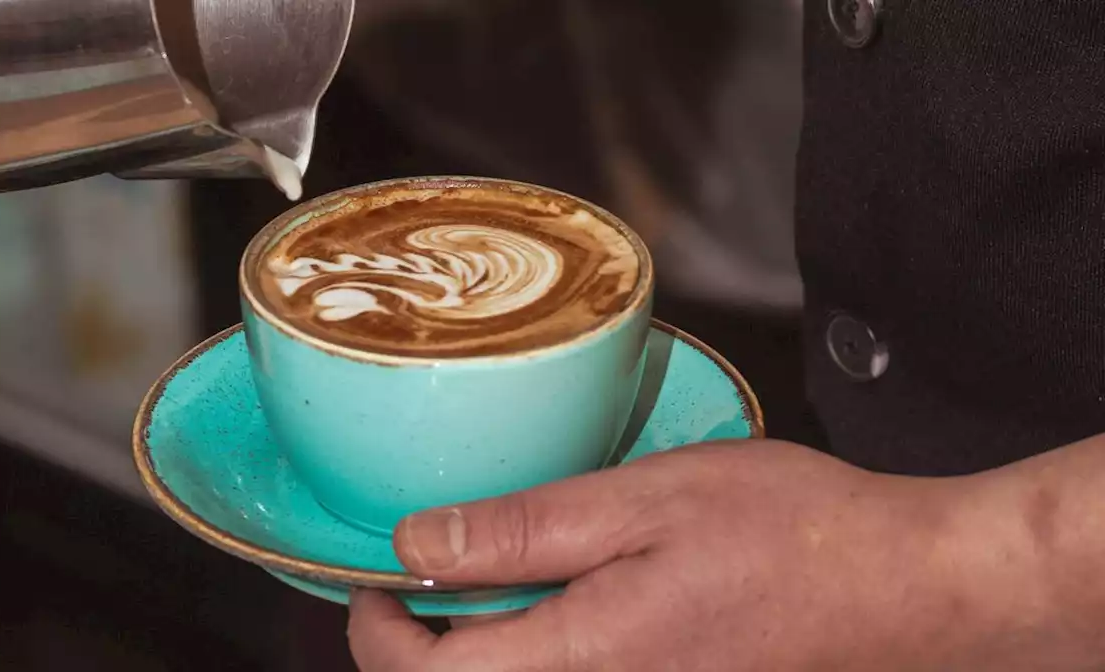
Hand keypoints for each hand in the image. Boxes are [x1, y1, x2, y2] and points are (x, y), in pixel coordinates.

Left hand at [347, 440, 1058, 670]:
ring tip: (491, 581)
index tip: (376, 580)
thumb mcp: (644, 503)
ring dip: (480, 651)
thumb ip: (523, 530)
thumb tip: (420, 542)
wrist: (903, 590)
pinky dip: (537, 651)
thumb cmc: (792, 537)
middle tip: (426, 576)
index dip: (378, 633)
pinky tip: (560, 600)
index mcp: (585, 660)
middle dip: (423, 646)